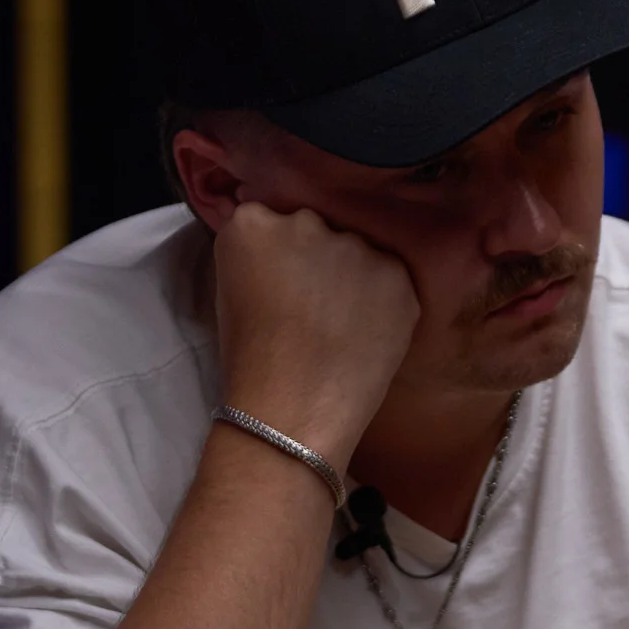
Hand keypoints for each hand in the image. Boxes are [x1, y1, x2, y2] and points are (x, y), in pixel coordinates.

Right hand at [212, 202, 419, 468]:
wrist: (294, 408)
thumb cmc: (252, 360)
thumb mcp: (233, 291)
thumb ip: (261, 255)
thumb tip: (287, 250)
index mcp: (251, 223)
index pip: (271, 219)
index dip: (281, 256)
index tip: (281, 284)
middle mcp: (304, 221)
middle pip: (318, 227)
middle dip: (318, 257)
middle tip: (314, 305)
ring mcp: (354, 245)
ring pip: (358, 250)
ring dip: (354, 276)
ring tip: (343, 324)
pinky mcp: (395, 272)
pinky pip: (391, 277)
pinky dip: (384, 300)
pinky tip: (366, 333)